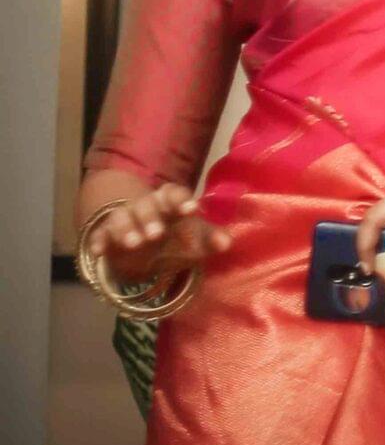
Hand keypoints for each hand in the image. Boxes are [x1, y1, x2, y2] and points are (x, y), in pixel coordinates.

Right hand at [84, 184, 230, 285]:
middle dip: (151, 218)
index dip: (180, 199)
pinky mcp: (107, 236)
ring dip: (127, 229)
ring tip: (135, 244)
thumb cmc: (175, 236)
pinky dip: (98, 242)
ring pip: (122, 218)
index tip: (191, 210)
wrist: (145, 248)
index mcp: (168, 203)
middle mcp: (145, 207)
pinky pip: (100, 236)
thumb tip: (227, 243)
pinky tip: (99, 251)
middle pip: (146, 205)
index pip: (173, 193)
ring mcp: (124, 220)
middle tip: (157, 234)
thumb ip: (210, 238)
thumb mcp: (195, 238)